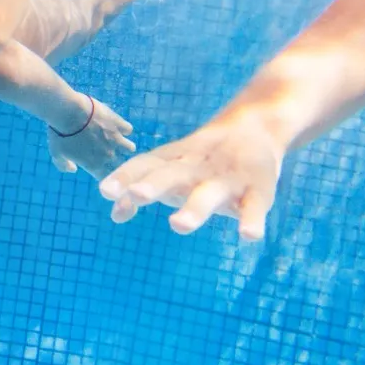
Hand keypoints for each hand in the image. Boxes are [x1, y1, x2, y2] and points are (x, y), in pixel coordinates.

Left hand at [46, 98, 135, 176]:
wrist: (68, 112)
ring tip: (119, 141)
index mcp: (93, 165)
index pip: (106, 178)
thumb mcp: (56, 153)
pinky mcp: (119, 124)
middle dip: (116, 160)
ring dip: (125, 145)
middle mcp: (108, 155)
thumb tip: (73, 169)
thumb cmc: (60, 133)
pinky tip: (117, 125)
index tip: (103, 169)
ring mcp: (116, 139)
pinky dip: (123, 128)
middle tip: (110, 152)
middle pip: (120, 164)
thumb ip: (64, 165)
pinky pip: (127, 129)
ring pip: (129, 148)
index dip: (106, 175)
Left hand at [97, 113, 282, 241]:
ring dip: (194, 208)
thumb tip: (114, 214)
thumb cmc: (201, 161)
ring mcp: (228, 179)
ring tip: (178, 225)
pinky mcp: (259, 190)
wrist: (257, 128)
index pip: (146, 166)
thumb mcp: (171, 171)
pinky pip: (255, 207)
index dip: (126, 176)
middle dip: (154, 185)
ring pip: (210, 194)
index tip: (105, 191)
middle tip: (137, 196)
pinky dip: (252, 221)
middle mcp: (197, 168)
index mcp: (174, 163)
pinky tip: (247, 237)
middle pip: (173, 176)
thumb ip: (141, 191)